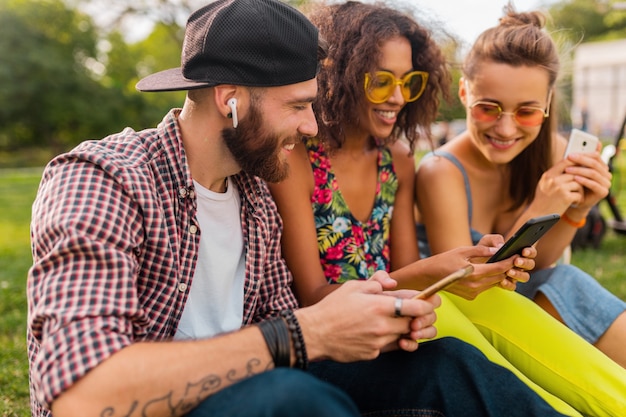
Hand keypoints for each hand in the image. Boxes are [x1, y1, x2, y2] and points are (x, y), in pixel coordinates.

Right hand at [298, 276, 437, 362]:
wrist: (314, 334)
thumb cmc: (332, 308)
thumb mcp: (353, 287)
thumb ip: (376, 282)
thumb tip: (392, 282)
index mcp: (379, 306)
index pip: (415, 307)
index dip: (426, 304)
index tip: (429, 302)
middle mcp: (382, 326)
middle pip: (412, 323)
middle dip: (417, 318)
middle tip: (415, 312)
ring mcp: (378, 343)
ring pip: (402, 336)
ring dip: (403, 329)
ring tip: (394, 321)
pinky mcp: (372, 355)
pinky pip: (388, 347)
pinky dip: (387, 339)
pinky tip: (376, 332)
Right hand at [427, 239, 534, 299]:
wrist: (428, 277)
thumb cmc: (443, 261)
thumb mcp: (461, 251)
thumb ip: (481, 250)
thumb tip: (497, 250)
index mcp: (474, 273)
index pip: (499, 268)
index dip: (510, 261)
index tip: (516, 255)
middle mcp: (475, 286)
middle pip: (500, 277)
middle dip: (507, 268)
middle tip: (513, 258)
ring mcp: (473, 293)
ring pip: (494, 283)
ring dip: (499, 275)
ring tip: (503, 264)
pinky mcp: (470, 296)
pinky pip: (485, 287)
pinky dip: (489, 280)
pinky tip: (488, 272)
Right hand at [532, 159, 585, 214]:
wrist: (537, 216)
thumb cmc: (542, 201)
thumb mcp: (545, 185)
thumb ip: (554, 176)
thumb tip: (569, 167)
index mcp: (548, 175)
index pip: (565, 161)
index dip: (576, 161)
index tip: (583, 165)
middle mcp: (553, 179)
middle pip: (575, 173)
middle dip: (580, 180)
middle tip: (581, 187)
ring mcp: (559, 188)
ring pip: (578, 184)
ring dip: (580, 191)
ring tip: (576, 198)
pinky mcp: (565, 197)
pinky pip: (579, 194)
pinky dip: (579, 200)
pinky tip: (574, 203)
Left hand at [564, 151, 611, 209]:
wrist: (574, 200)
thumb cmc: (574, 182)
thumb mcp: (576, 169)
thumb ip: (581, 158)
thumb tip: (596, 142)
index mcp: (601, 166)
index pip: (596, 156)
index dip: (583, 154)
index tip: (569, 154)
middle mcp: (606, 174)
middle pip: (594, 164)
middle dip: (580, 160)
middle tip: (568, 159)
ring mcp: (606, 183)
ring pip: (593, 173)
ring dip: (579, 170)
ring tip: (567, 170)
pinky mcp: (603, 192)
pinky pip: (594, 184)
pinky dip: (584, 180)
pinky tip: (575, 178)